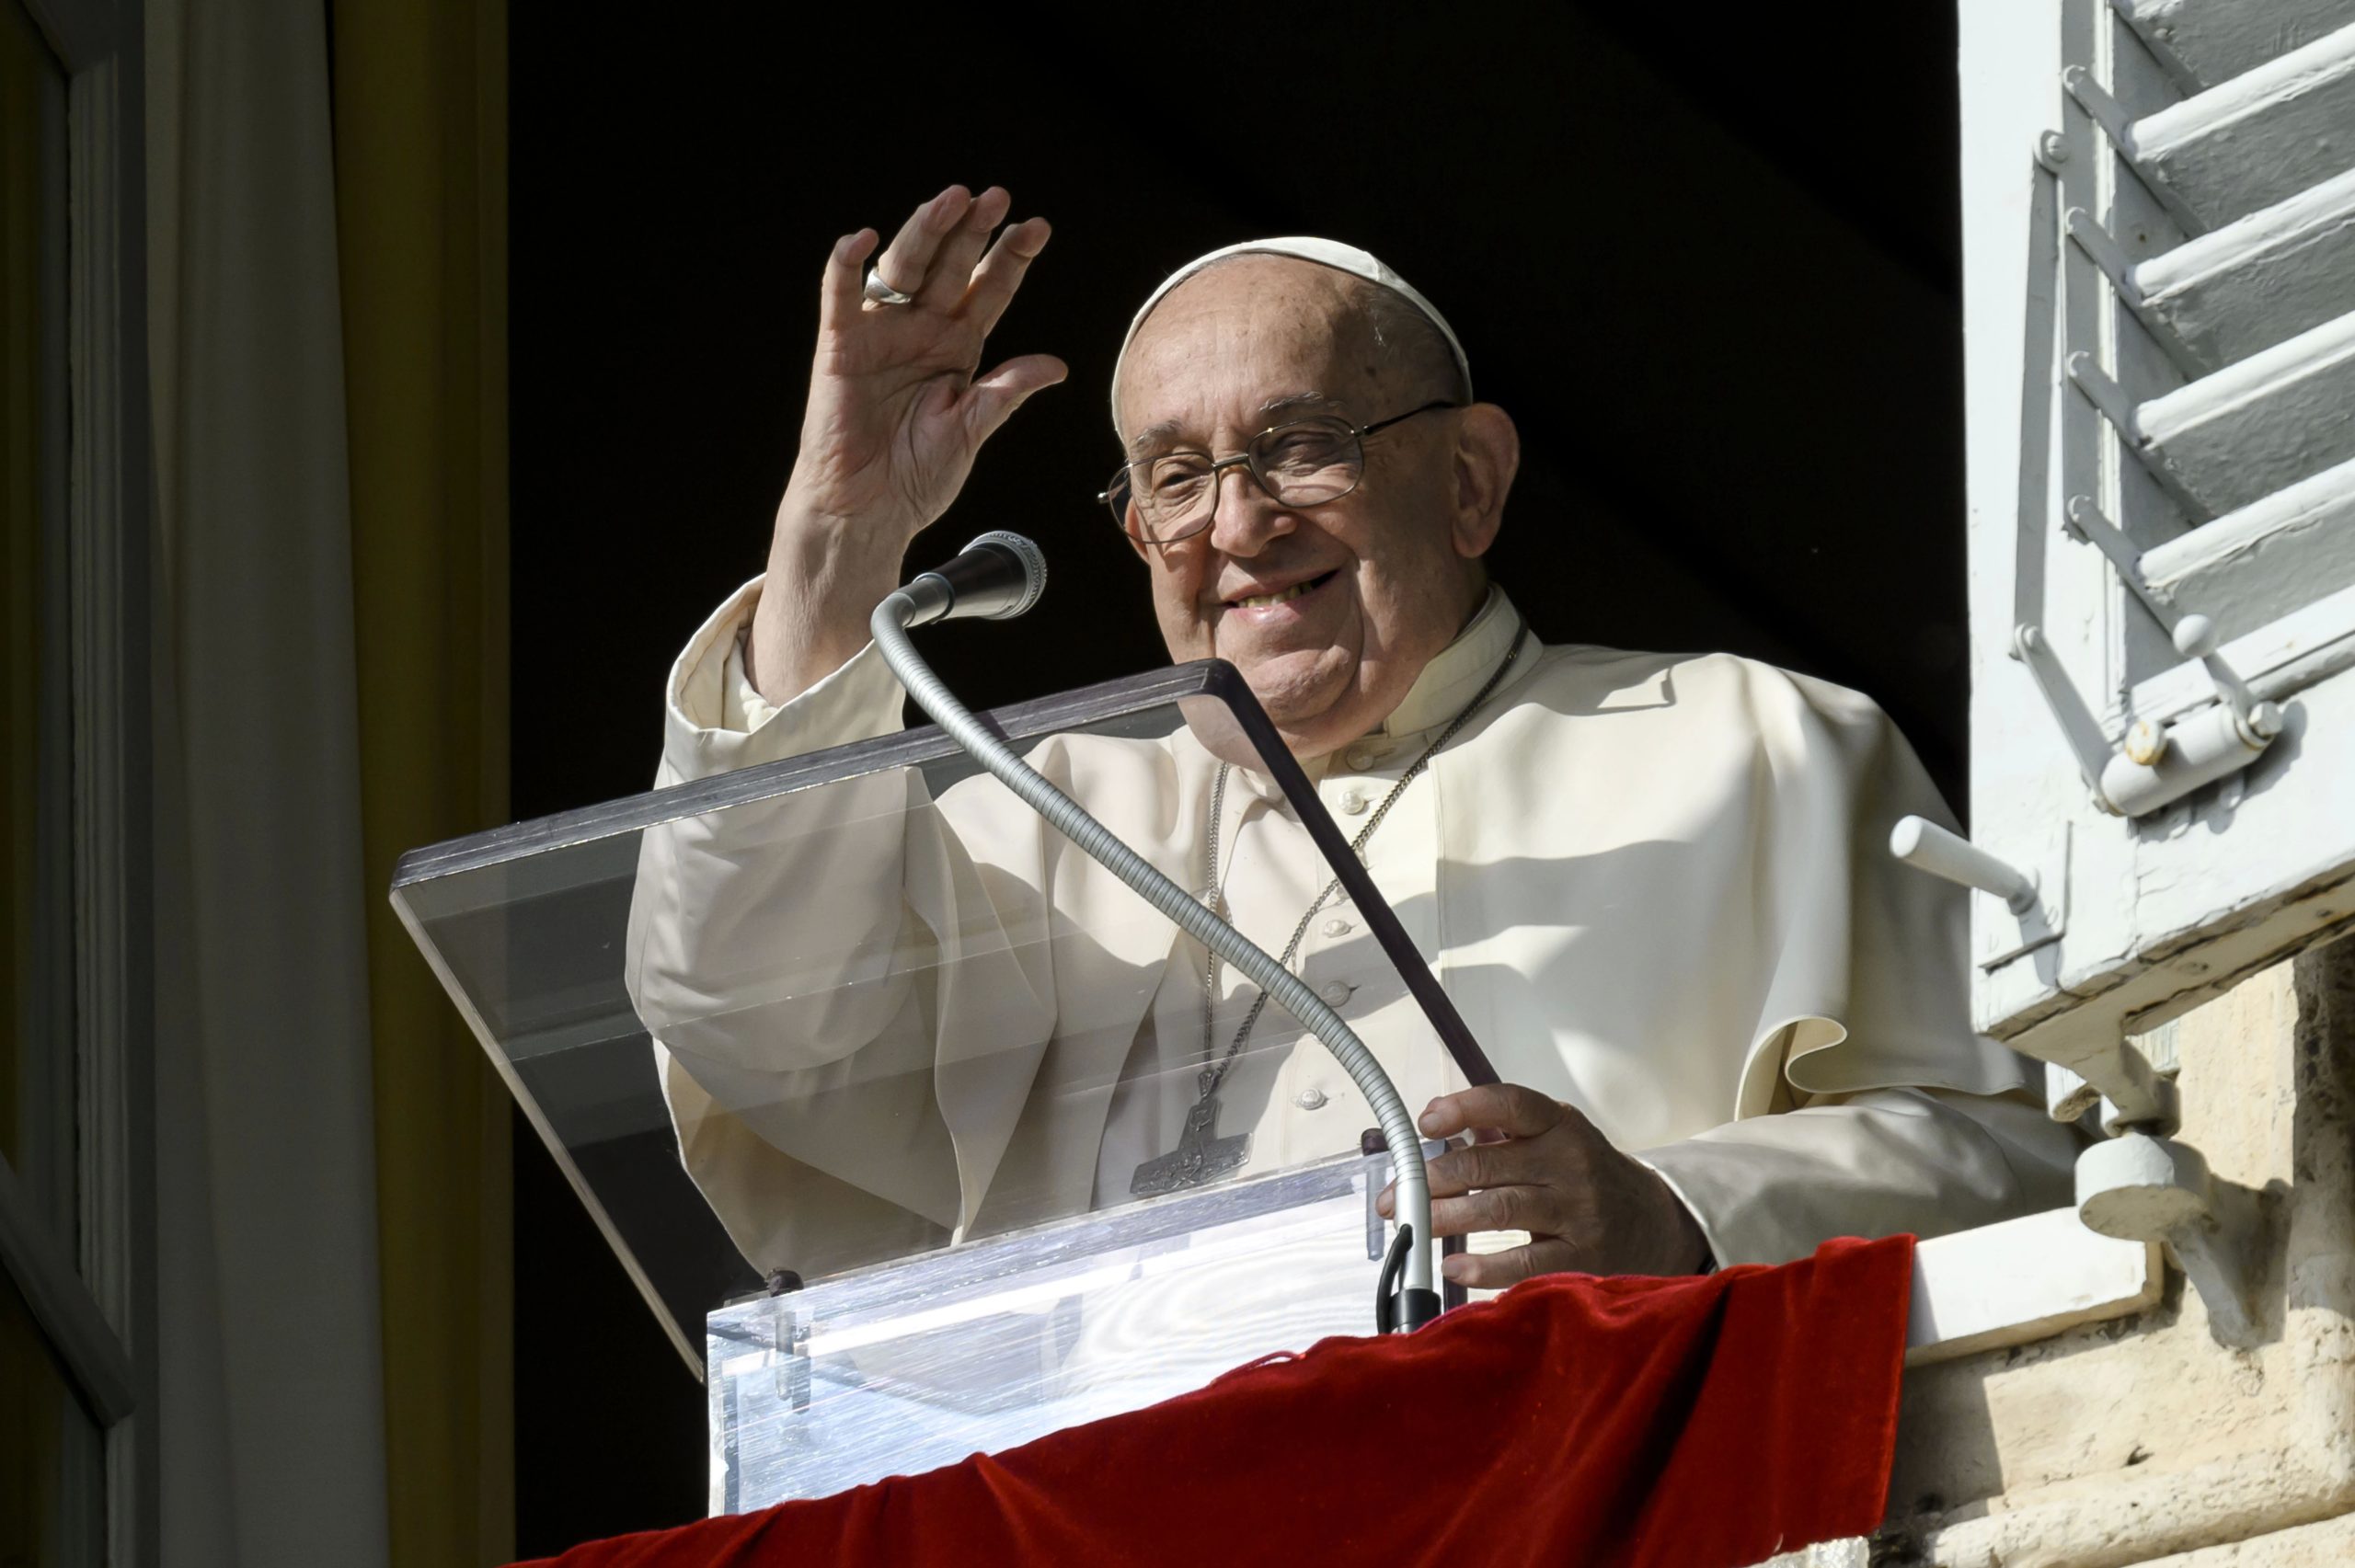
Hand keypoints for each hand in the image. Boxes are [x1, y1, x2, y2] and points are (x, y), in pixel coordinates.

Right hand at [751, 185, 1065, 700]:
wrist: (867, 510)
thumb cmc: (917, 476)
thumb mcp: (971, 429)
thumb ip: (1006, 392)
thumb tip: (1057, 365)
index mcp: (958, 346)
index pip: (989, 290)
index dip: (1011, 258)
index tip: (1038, 228)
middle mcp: (921, 331)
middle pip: (949, 267)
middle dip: (972, 231)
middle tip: (996, 197)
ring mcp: (880, 334)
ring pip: (903, 268)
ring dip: (925, 232)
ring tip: (951, 201)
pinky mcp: (840, 347)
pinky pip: (839, 297)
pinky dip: (845, 266)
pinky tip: (862, 239)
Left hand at [1375, 1083, 1712, 1288]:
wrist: (1657, 1223)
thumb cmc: (1587, 1176)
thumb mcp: (1556, 1138)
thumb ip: (1503, 1133)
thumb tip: (1430, 1134)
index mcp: (1558, 1125)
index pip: (1508, 1103)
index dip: (1464, 1108)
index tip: (1426, 1122)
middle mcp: (1569, 1161)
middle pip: (1488, 1164)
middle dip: (1431, 1180)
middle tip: (1394, 1196)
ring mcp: (1577, 1209)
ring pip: (1499, 1210)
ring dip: (1446, 1218)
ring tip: (1411, 1226)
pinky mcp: (1583, 1255)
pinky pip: (1526, 1262)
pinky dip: (1484, 1266)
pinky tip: (1453, 1266)